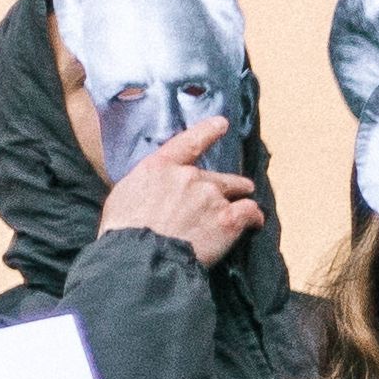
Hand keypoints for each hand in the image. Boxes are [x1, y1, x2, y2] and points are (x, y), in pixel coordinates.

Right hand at [99, 116, 263, 266]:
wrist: (141, 255)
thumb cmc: (123, 231)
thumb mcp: (124, 198)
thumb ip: (146, 188)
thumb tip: (154, 194)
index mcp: (159, 168)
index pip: (187, 143)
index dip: (207, 131)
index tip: (221, 123)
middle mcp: (189, 176)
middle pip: (215, 176)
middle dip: (227, 183)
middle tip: (237, 188)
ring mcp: (211, 196)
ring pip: (236, 191)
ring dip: (241, 197)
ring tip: (247, 204)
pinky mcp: (228, 219)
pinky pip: (251, 212)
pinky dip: (254, 217)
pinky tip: (255, 224)